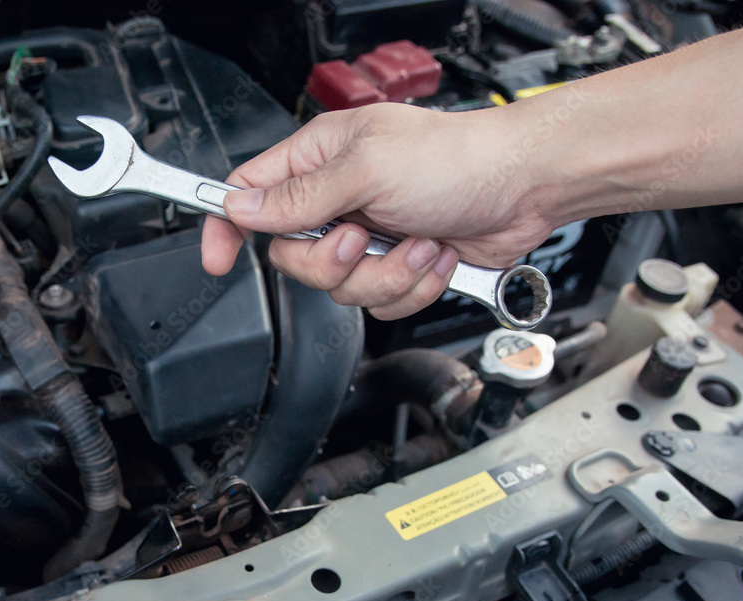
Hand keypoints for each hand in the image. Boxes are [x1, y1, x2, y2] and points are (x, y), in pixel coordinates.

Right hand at [201, 103, 557, 319]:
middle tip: (362, 237)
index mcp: (320, 159)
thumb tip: (244, 208)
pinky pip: (379, 301)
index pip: (252, 193)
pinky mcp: (397, 267)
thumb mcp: (369, 168)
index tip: (217, 257)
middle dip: (332, 262)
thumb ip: (301, 196)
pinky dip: (411, 284)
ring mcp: (368, 237)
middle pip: (294, 257)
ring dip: (384, 274)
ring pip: (338, 288)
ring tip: (417, 243)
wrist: (525, 188)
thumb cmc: (458, 158)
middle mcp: (339, 199)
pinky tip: (433, 255)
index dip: (228, 226)